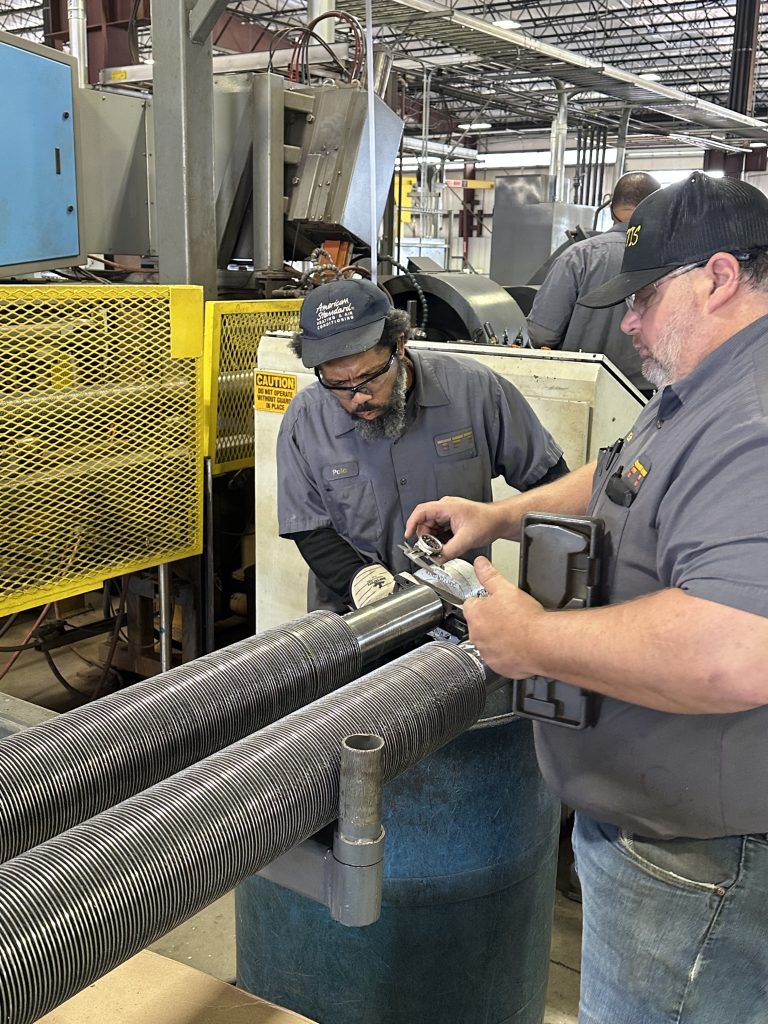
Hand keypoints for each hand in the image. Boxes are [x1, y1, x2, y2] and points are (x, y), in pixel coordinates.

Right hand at [404, 497, 499, 560]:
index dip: (411, 524)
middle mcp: (445, 508)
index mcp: (446, 507)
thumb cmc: (487, 521)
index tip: (407, 536)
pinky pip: (438, 531)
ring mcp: (447, 514)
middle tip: (432, 549)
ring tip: (443, 548)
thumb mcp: (466, 540)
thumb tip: (437, 559)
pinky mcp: (450, 521)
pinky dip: (440, 539)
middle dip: (426, 538)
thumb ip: (449, 551)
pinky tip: (448, 545)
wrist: (499, 521)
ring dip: (434, 540)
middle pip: (424, 523)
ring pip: (431, 528)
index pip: (421, 512)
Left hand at [463, 557, 545, 677]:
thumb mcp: (506, 588)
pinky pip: (498, 658)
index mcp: (475, 614)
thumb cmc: (526, 619)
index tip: (493, 603)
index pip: (470, 604)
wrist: (542, 643)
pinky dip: (505, 653)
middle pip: (479, 624)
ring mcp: (486, 652)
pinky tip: (517, 646)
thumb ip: (489, 575)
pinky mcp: (497, 665)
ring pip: (488, 642)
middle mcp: (476, 635)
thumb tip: (480, 564)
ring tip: (515, 631)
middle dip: (490, 620)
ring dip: (497, 637)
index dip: (484, 602)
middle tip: (508, 617)